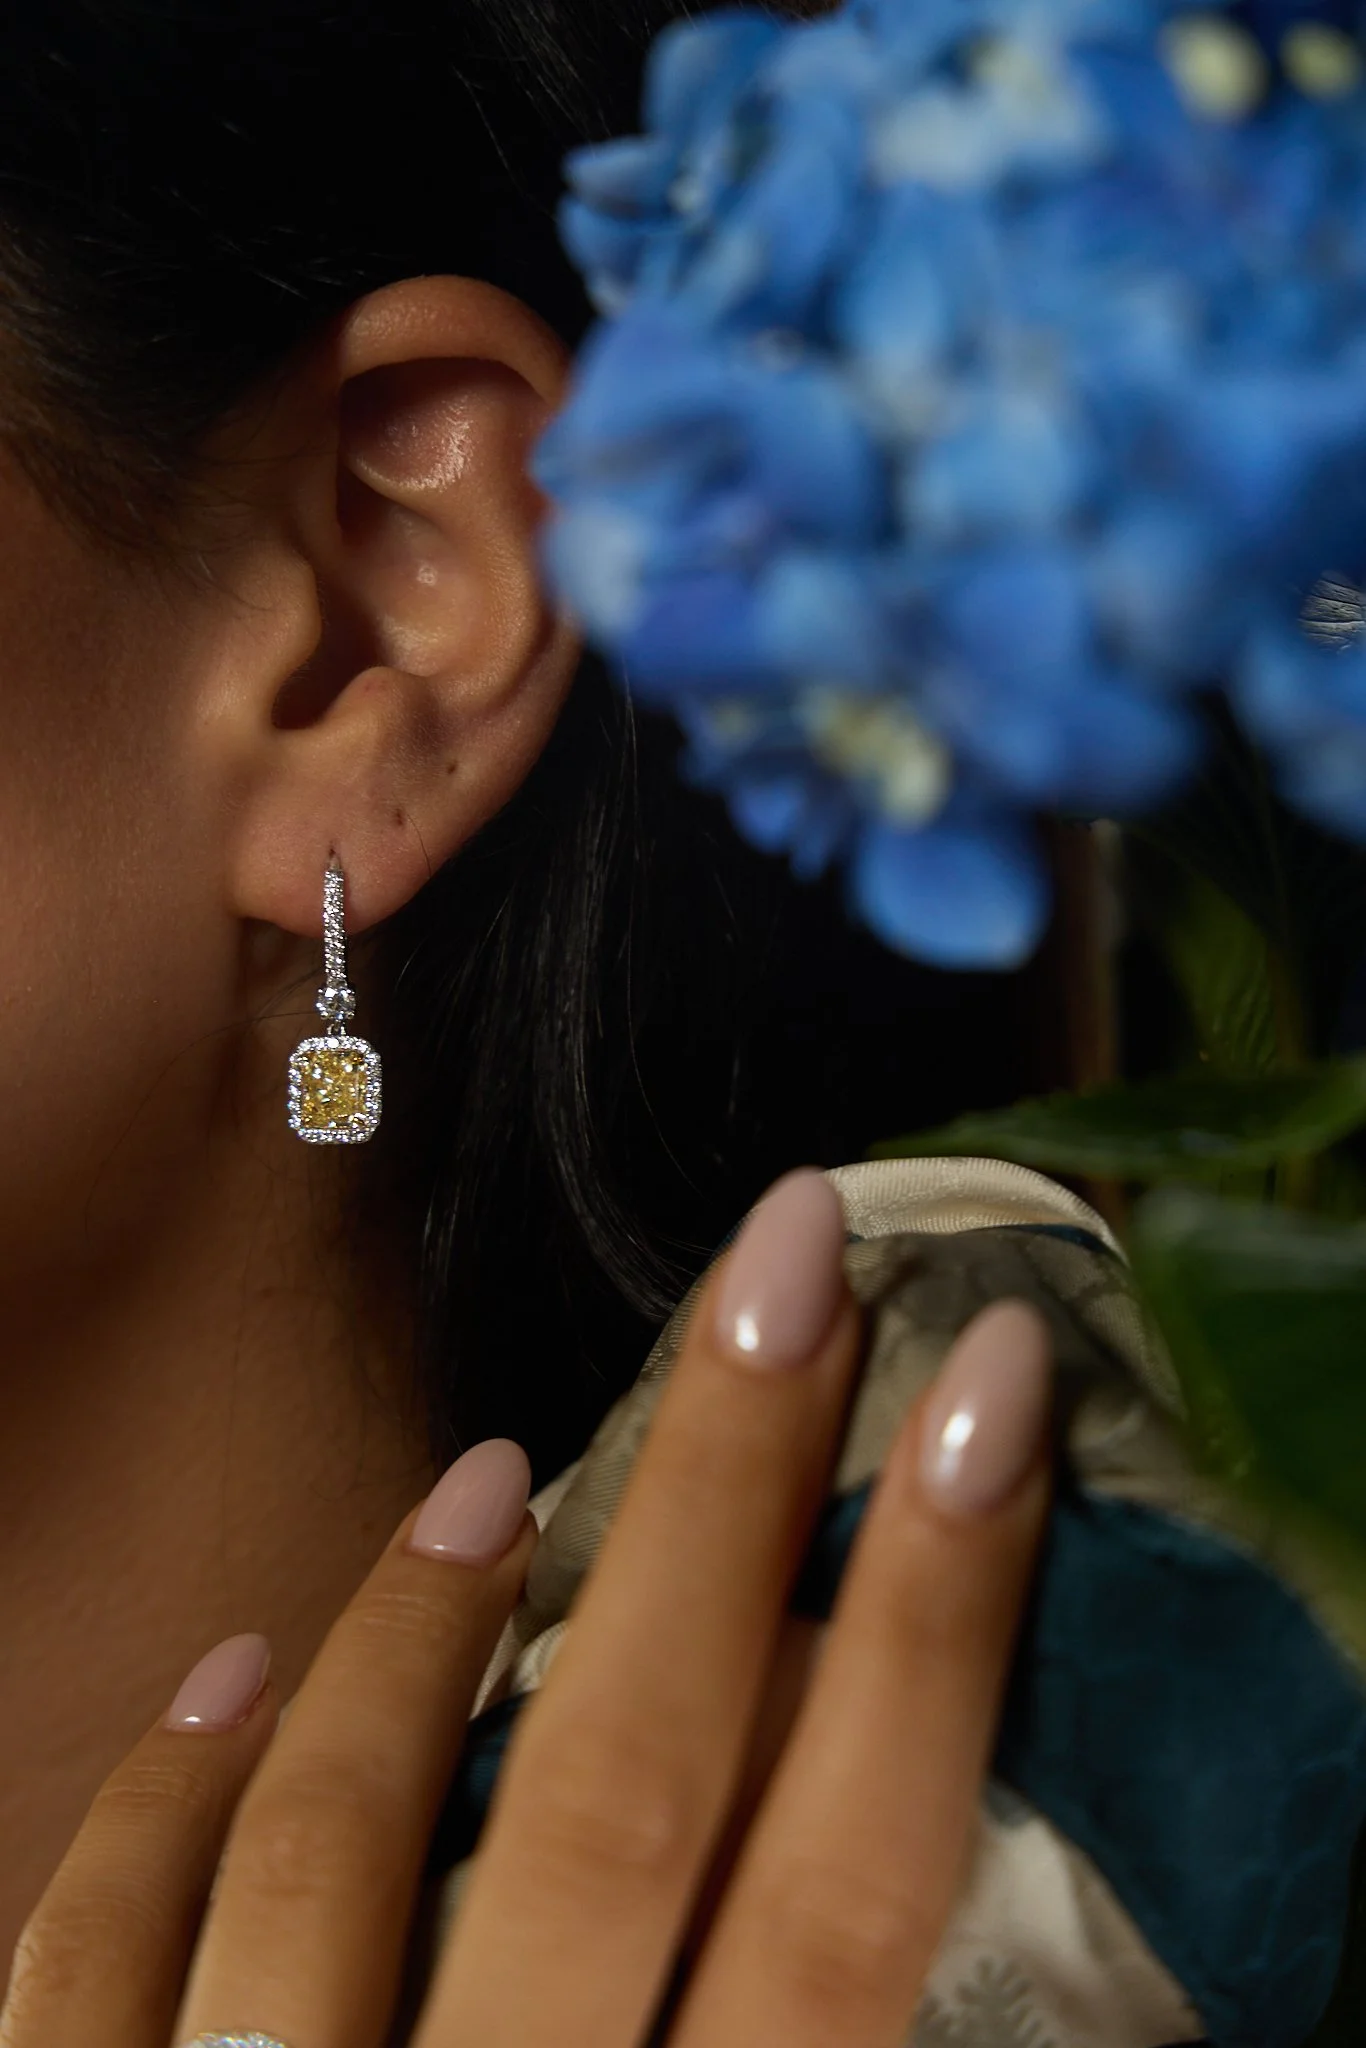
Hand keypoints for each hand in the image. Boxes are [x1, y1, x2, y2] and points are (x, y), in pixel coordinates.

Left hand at [1, 1169, 1052, 2047]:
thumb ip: (807, 2040)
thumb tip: (867, 1794)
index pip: (851, 1882)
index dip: (934, 1623)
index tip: (993, 1389)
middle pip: (625, 1788)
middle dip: (719, 1496)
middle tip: (788, 1253)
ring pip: (349, 1843)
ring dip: (429, 1631)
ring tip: (489, 1479)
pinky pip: (99, 1962)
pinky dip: (165, 1802)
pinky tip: (227, 1666)